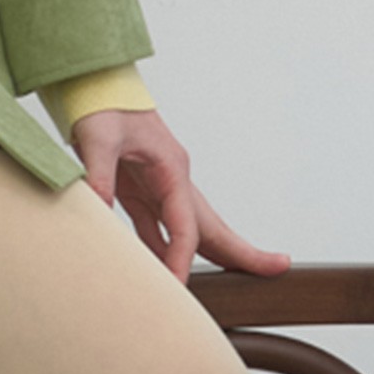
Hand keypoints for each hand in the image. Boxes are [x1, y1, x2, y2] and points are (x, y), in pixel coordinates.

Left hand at [70, 105, 293, 282]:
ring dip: (206, 258)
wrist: (96, 87)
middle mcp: (172, 181)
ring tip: (233, 282)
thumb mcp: (98, 137)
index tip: (177, 286)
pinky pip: (156, 230)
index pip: (185, 224)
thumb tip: (95, 208)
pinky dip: (163, 252)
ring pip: (188, 231)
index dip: (182, 258)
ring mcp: (158, 188)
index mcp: (172, 168)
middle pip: (211, 226)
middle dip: (241, 251)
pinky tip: (165, 273)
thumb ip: (97, 174)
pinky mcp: (139, 192)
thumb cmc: (103, 105)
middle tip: (277, 268)